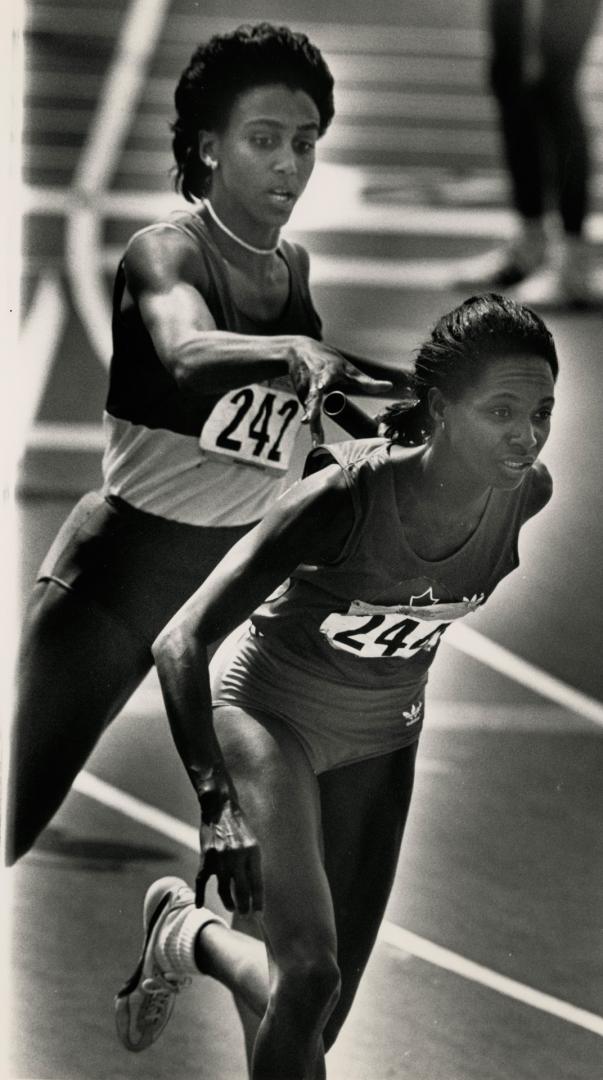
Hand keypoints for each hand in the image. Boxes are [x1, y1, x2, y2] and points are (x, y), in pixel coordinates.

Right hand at [195, 798, 262, 914]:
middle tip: (246, 915)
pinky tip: (200, 905)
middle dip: (245, 907)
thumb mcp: (252, 842)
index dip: (258, 902)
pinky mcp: (205, 858)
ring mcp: (220, 858)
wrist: (219, 809)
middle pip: (242, 891)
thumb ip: (252, 864)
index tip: (259, 914)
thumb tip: (254, 890)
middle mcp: (237, 856)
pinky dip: (200, 895)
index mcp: (252, 852)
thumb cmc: (239, 827)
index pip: (257, 884)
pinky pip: (202, 882)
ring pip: (224, 890)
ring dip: (228, 903)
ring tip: (232, 908)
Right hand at [288, 339, 392, 445]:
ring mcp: (305, 392)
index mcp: (325, 372)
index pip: (325, 378)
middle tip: (308, 419)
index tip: (319, 388)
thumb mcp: (347, 369)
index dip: (321, 383)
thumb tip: (390, 386)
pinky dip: (315, 430)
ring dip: (312, 423)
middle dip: (310, 408)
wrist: (297, 352)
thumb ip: (366, 381)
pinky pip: (311, 417)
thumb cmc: (327, 361)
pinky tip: (317, 443)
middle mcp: (313, 383)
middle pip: (312, 397)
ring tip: (315, 439)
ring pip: (309, 410)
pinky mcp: (302, 399)